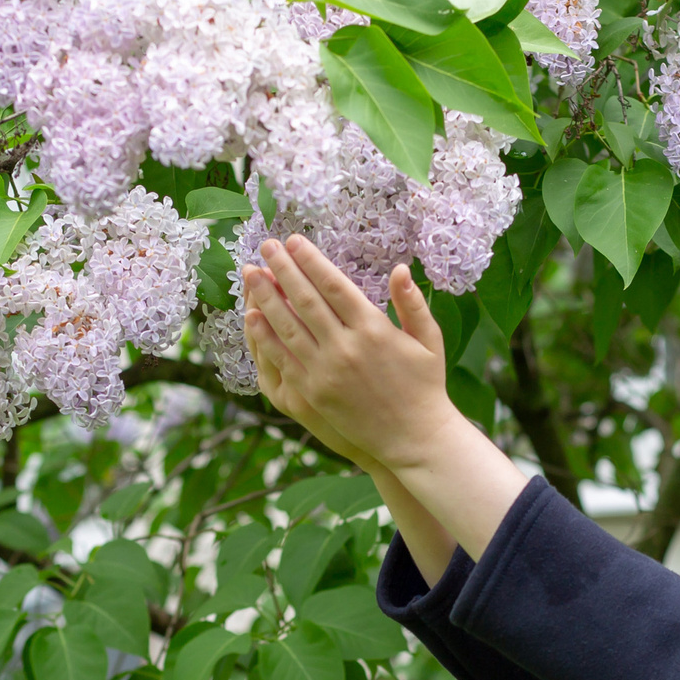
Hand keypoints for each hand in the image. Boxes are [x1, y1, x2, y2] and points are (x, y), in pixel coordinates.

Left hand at [240, 238, 466, 477]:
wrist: (416, 438)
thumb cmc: (425, 386)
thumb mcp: (429, 340)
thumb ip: (412, 304)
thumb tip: (399, 270)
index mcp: (374, 328)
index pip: (333, 285)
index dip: (310, 261)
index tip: (294, 242)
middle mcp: (346, 347)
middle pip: (305, 299)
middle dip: (283, 269)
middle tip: (266, 246)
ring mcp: (327, 371)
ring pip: (288, 326)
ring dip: (265, 297)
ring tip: (250, 274)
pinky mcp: (315, 393)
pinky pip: (283, 359)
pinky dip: (265, 336)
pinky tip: (251, 316)